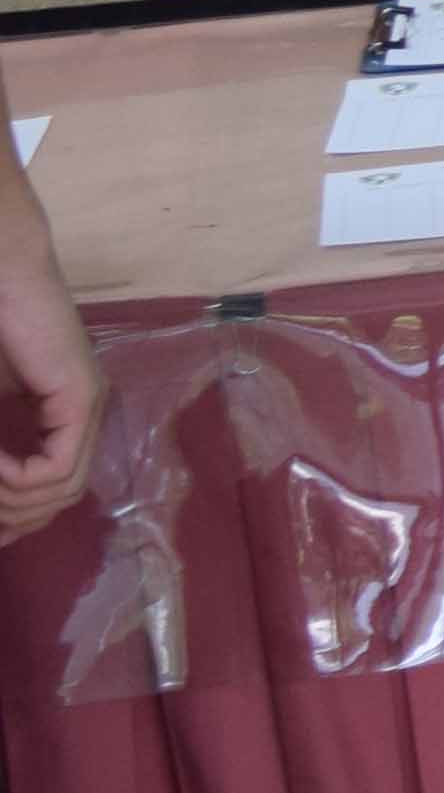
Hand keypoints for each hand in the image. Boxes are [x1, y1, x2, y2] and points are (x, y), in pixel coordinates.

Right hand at [0, 131, 97, 549]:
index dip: (15, 519)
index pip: (53, 490)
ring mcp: (86, 405)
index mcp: (60, 415)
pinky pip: (55, 469)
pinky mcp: (80, 396)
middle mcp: (82, 415)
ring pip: (59, 491)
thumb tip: (0, 504)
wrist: (1, 273)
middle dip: (11, 517)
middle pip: (58, 500)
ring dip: (9, 501)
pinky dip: (16, 479)